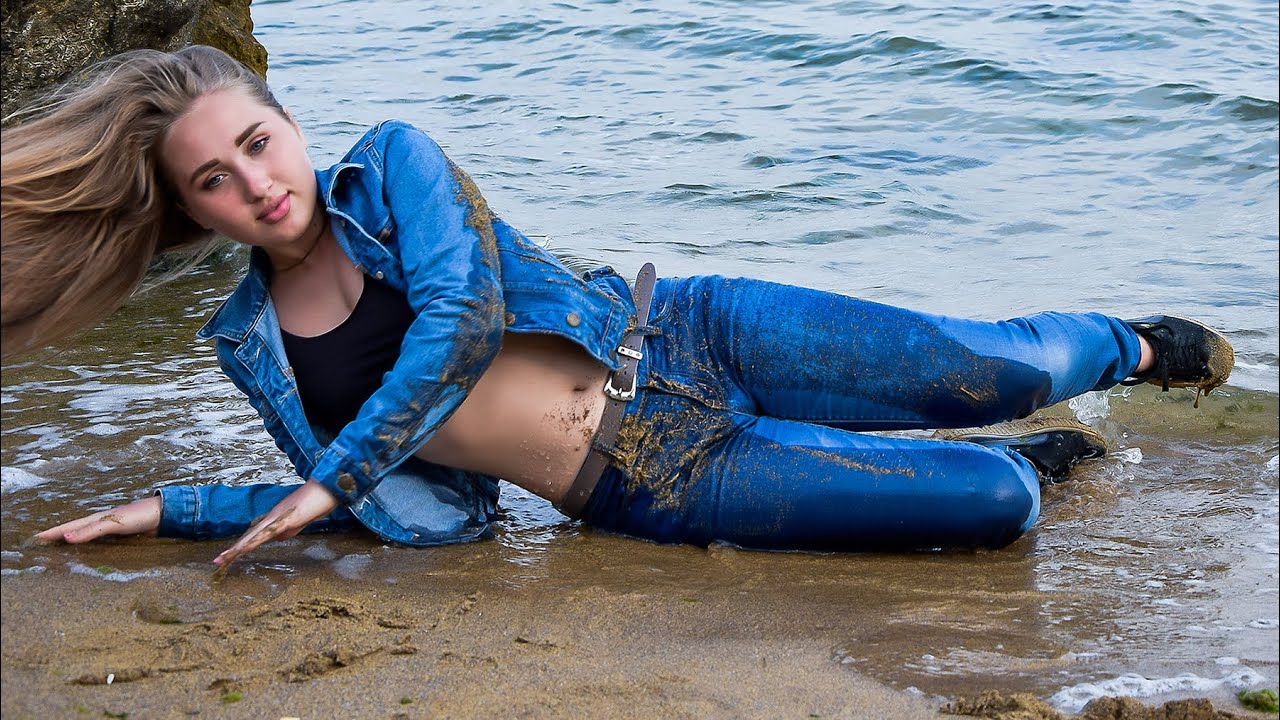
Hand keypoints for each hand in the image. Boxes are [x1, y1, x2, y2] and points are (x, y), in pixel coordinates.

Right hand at [29, 496, 161, 544]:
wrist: (163, 514)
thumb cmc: (138, 516)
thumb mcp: (113, 523)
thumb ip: (91, 531)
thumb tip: (66, 539)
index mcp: (96, 518)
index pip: (70, 527)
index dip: (53, 533)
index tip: (35, 538)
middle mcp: (101, 523)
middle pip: (75, 530)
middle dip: (59, 536)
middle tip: (42, 544)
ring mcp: (111, 528)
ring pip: (86, 536)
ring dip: (73, 541)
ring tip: (60, 549)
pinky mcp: (121, 535)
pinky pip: (99, 542)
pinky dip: (89, 546)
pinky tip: (90, 552)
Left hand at [212, 479, 338, 577]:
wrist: (327, 488)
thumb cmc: (316, 502)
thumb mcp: (300, 521)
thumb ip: (288, 529)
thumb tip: (277, 538)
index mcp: (275, 518)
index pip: (254, 534)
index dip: (241, 545)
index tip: (228, 555)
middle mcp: (272, 517)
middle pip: (249, 535)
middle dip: (233, 550)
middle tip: (218, 561)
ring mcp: (278, 518)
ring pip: (254, 535)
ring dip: (239, 547)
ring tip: (225, 558)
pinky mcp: (286, 520)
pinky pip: (267, 533)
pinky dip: (254, 541)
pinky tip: (245, 548)